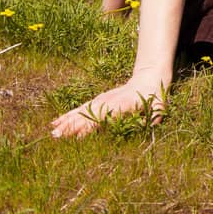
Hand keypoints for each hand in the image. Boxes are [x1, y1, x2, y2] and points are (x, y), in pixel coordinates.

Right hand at [49, 77, 166, 138]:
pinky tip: (56, 123)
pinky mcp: (99, 100)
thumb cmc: (156, 94)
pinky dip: (68, 116)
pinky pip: (81, 109)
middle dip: (72, 125)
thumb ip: (158, 113)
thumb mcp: (160, 104)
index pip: (104, 116)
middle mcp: (109, 101)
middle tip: (56, 137)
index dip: (91, 126)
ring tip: (52, 132)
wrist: (149, 76)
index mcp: (122, 104)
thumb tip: (158, 122)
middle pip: (88, 114)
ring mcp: (102, 99)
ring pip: (81, 111)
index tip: (78, 137)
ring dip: (67, 121)